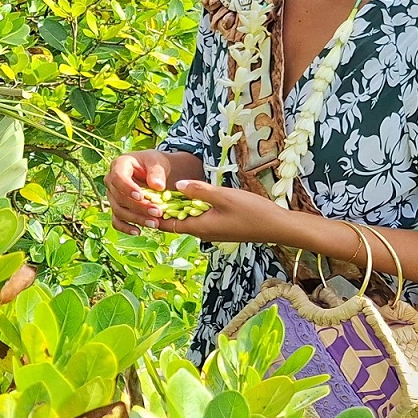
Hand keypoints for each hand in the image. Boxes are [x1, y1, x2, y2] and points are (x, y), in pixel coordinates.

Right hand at [105, 151, 173, 232]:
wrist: (153, 172)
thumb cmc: (153, 164)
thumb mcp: (157, 162)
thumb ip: (157, 172)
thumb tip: (158, 186)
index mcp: (119, 165)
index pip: (118, 177)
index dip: (127, 188)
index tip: (141, 196)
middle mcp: (111, 181)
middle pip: (120, 197)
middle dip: (139, 207)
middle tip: (158, 212)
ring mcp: (112, 196)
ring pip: (119, 210)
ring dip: (136, 219)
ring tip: (154, 223)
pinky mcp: (117, 208)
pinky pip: (116, 220)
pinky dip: (125, 228)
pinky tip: (138, 232)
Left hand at [142, 181, 299, 245]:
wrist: (278, 227)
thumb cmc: (253, 212)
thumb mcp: (224, 197)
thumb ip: (199, 190)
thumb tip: (176, 185)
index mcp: (199, 228)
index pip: (166, 224)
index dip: (151, 213)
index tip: (139, 199)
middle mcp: (202, 232)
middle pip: (174, 222)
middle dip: (160, 209)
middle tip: (148, 191)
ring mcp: (211, 231)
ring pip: (187, 219)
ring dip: (175, 208)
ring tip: (163, 190)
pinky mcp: (220, 227)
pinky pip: (198, 218)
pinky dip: (189, 208)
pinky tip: (189, 195)